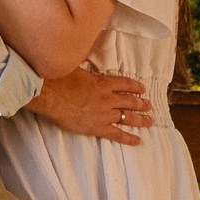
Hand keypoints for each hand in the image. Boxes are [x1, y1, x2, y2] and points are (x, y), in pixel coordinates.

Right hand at [27, 67, 152, 145]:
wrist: (50, 95)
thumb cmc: (59, 80)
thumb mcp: (76, 67)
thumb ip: (86, 68)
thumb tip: (87, 59)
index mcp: (104, 83)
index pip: (125, 84)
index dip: (135, 87)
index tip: (142, 89)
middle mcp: (108, 98)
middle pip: (130, 102)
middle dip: (141, 104)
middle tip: (148, 106)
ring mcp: (104, 114)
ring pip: (128, 117)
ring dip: (140, 119)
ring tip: (149, 121)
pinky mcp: (98, 127)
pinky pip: (117, 134)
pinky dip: (128, 138)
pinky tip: (138, 141)